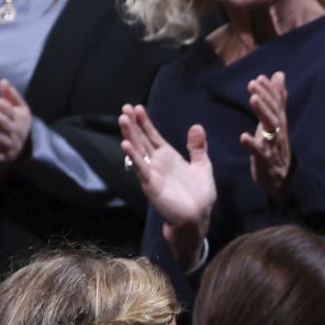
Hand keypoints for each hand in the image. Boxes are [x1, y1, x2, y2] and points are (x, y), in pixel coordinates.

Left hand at [0, 79, 31, 191]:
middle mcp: (18, 133)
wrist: (7, 155)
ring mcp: (10, 147)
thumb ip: (9, 98)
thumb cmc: (7, 129)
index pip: (10, 110)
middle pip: (5, 123)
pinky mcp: (2, 160)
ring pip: (0, 140)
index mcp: (21, 120)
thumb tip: (3, 81)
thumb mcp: (12, 113)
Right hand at [119, 104, 215, 264]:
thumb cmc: (199, 195)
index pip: (153, 136)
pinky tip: (125, 145)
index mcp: (168, 157)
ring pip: (138, 151)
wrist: (198, 217)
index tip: (137, 107)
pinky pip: (141, 169)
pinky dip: (134, 157)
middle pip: (142, 140)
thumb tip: (196, 126)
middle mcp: (157, 163)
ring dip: (130, 136)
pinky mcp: (152, 185)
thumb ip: (198, 148)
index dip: (145, 123)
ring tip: (122, 120)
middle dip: (133, 125)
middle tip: (125, 108)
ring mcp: (152, 173)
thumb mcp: (202, 166)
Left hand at [240, 72, 292, 200]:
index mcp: (279, 122)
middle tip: (253, 83)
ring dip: (262, 113)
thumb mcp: (277, 121)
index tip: (260, 77)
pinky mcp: (266, 160)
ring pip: (270, 127)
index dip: (269, 90)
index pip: (276, 103)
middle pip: (273, 112)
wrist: (283, 179)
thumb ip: (278, 98)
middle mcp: (278, 131)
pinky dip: (252, 144)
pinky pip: (260, 152)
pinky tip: (243, 136)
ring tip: (253, 99)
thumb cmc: (276, 147)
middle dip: (265, 97)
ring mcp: (273, 146)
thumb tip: (279, 74)